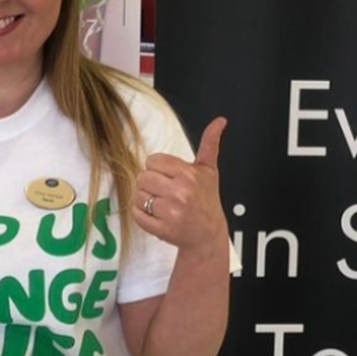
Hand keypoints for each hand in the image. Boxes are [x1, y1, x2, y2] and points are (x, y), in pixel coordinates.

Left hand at [132, 117, 228, 259]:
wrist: (208, 234)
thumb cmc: (206, 201)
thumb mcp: (208, 171)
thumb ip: (210, 144)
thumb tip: (220, 121)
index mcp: (189, 175)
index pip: (153, 161)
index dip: (158, 169)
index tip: (169, 177)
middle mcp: (180, 193)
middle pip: (142, 177)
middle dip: (151, 184)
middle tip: (165, 192)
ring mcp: (170, 213)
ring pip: (138, 196)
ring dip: (146, 200)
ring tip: (162, 204)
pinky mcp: (161, 229)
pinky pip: (136, 214)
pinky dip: (142, 215)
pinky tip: (157, 215)